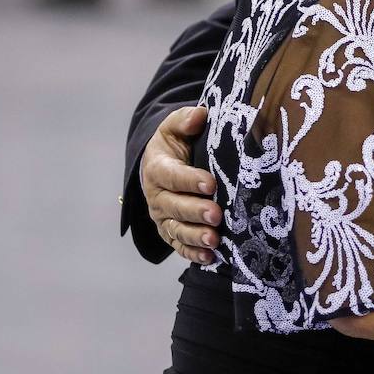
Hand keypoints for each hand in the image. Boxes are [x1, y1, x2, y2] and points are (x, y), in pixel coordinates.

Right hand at [142, 106, 219, 263]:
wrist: (162, 164)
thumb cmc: (176, 143)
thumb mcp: (176, 126)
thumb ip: (185, 120)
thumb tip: (200, 115)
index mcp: (158, 168)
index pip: (171, 175)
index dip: (189, 180)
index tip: (210, 183)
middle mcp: (157, 196)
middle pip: (174, 206)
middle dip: (195, 212)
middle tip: (216, 215)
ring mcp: (163, 217)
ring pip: (177, 229)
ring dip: (195, 236)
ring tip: (215, 240)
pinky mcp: (171, 232)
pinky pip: (179, 246)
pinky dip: (193, 253)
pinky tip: (210, 258)